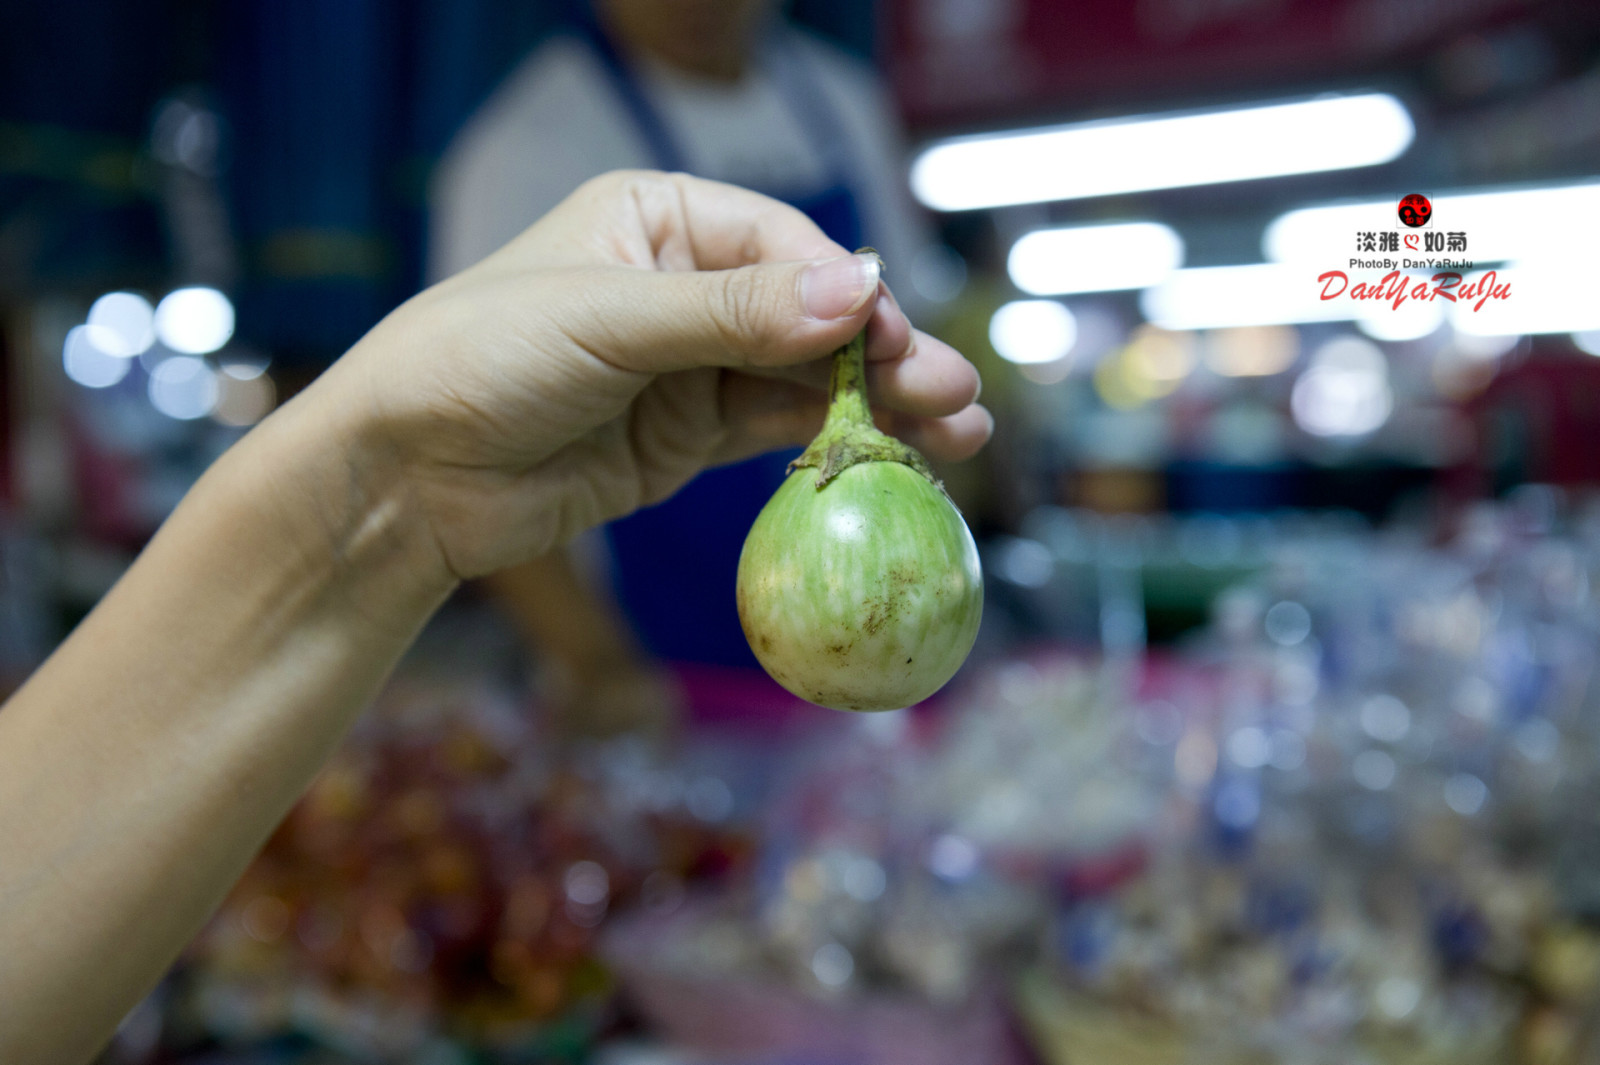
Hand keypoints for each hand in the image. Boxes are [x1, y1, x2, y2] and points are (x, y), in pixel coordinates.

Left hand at [320, 170, 989, 581]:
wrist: (404, 476)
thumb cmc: (479, 362)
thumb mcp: (607, 322)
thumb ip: (732, 314)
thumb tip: (853, 296)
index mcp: (660, 221)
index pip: (781, 248)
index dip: (843, 297)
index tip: (892, 341)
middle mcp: (684, 287)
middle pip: (807, 315)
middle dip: (882, 354)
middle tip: (954, 393)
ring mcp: (690, 366)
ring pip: (805, 378)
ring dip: (877, 404)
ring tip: (955, 429)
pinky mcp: (687, 437)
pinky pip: (775, 432)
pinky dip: (831, 444)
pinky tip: (890, 454)